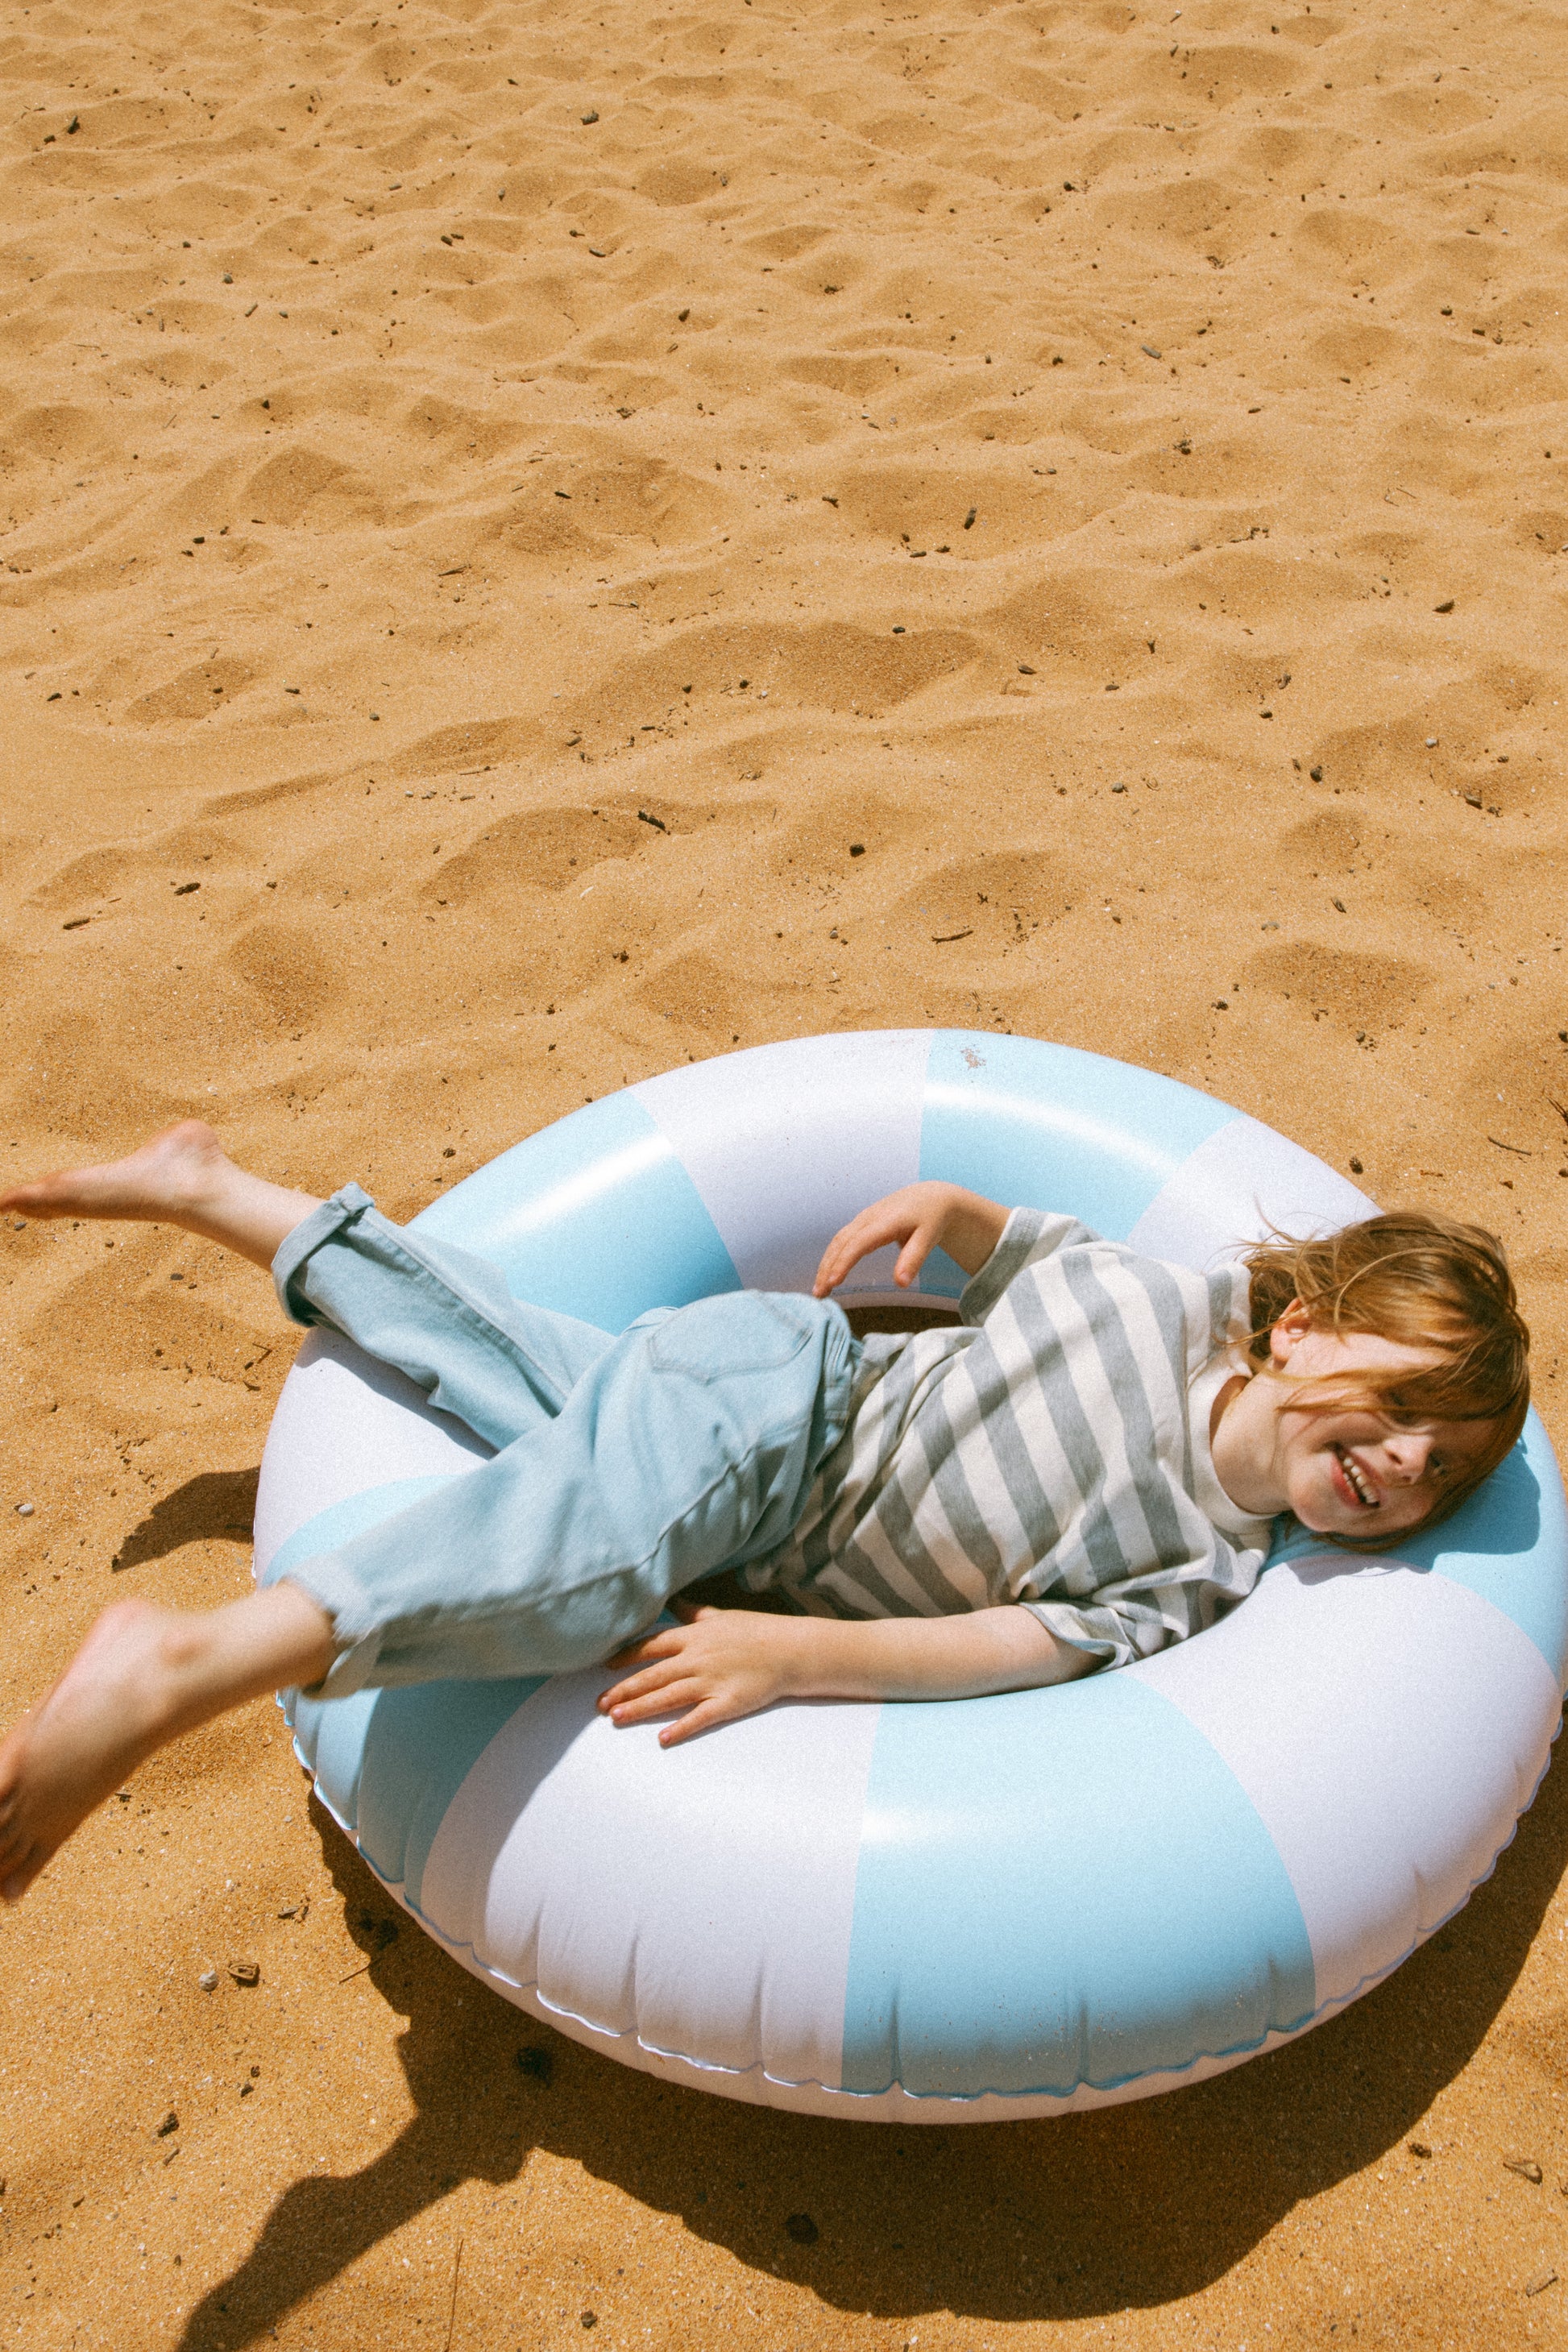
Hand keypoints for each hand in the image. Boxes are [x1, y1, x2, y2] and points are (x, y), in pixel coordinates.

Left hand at [598, 1604, 806, 1746]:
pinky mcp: (728, 1702)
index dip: (626, 1656)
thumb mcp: (721, 1615)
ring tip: (616, 1718)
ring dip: (640, 1708)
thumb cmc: (756, 1630)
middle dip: (623, 1690)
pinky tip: (662, 1738)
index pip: (651, 1646)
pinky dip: (681, 1727)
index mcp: (694, 1636)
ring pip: (668, 1696)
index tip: (605, 1666)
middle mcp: (697, 1659)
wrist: (791, 1649)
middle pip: (652, 1675)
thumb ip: (694, 1612)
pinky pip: (700, 1717)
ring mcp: (712, 1682)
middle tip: (600, 1704)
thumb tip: (675, 1602)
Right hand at [811, 1180, 1008, 1296]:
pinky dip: (832, 1257)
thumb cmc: (931, 1219)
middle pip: (841, 1243)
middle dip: (827, 1268)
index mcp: (885, 1221)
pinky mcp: (861, 1223)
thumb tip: (901, 1284)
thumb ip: (913, 1260)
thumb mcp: (928, 1238)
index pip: (858, 1243)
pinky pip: (841, 1240)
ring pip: (837, 1241)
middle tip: (819, 1295)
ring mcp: (863, 1219)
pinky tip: (828, 1274)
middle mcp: (869, 1218)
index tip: (833, 1283)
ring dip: (825, 1264)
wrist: (931, 1197)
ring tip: (819, 1289)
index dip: (843, 1262)